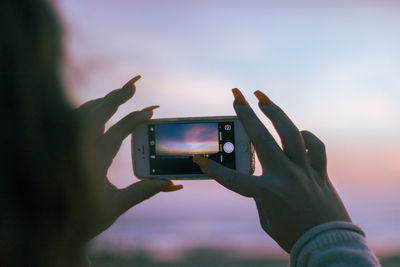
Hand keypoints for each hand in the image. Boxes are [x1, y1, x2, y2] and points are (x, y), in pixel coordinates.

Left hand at [73, 75, 182, 241]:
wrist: (54, 228)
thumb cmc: (85, 219)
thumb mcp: (115, 207)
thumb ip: (142, 192)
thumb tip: (168, 181)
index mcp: (91, 165)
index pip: (115, 134)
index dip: (133, 121)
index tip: (148, 113)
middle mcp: (77, 152)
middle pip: (94, 115)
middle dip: (114, 98)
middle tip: (132, 86)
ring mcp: (67, 149)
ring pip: (81, 115)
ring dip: (100, 102)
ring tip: (117, 95)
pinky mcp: (63, 150)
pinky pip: (73, 121)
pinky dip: (88, 110)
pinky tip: (97, 110)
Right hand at [193, 89, 349, 251]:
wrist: (328, 246)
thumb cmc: (293, 236)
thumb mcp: (267, 217)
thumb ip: (261, 195)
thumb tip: (261, 177)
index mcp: (268, 192)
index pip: (234, 178)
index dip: (214, 171)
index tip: (201, 160)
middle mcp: (286, 176)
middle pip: (261, 139)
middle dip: (245, 115)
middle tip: (236, 96)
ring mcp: (304, 171)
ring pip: (290, 133)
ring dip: (275, 112)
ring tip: (262, 98)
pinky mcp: (319, 172)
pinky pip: (315, 147)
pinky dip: (306, 137)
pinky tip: (298, 133)